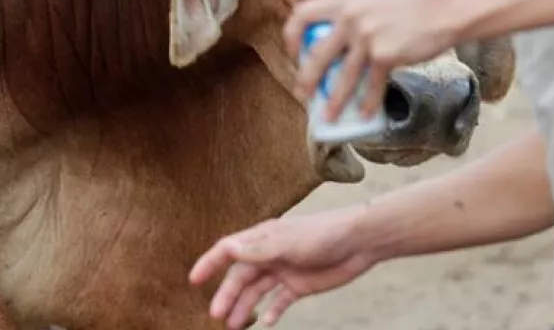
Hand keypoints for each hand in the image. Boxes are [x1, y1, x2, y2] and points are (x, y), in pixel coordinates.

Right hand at [189, 210, 376, 327]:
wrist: (359, 241)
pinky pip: (280, 302)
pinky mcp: (300, 285)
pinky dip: (271, 312)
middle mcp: (270, 254)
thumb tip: (227, 249)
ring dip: (245, 307)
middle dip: (227, 295)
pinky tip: (265, 323)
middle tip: (216, 316)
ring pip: (257, 292)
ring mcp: (284, 270)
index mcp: (263, 239)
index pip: (229, 250)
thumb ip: (258, 249)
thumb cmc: (323, 234)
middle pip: (241, 277)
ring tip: (233, 326)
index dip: (210, 264)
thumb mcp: (287, 242)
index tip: (194, 280)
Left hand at [282, 0, 461, 121]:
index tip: (295, 55)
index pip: (300, 14)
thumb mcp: (370, 0)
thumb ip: (348, 15)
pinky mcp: (384, 54)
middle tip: (303, 94)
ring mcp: (366, 35)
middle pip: (316, 54)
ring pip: (341, 77)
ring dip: (333, 101)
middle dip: (307, 79)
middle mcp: (349, 15)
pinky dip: (367, 103)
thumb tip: (329, 48)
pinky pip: (370, 85)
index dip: (291, 37)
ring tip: (328, 117)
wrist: (443, 9)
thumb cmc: (409, 7)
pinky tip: (364, 114)